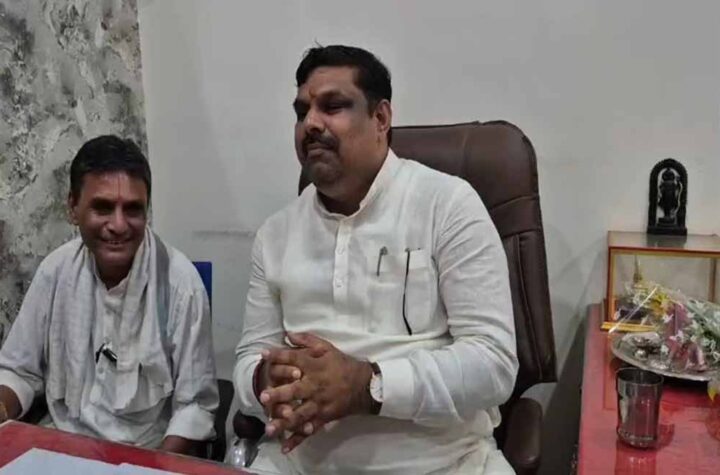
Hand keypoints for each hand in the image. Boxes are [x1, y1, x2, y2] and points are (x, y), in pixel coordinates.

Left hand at [259, 333, 372, 452]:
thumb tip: (288, 334)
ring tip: (270, 427)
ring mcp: (319, 404)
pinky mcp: (323, 417)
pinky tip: (285, 447)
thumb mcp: (327, 348)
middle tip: (264, 396)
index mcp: (314, 366)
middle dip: (280, 394)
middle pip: (295, 390)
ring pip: (300, 414)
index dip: (279, 356)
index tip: (263, 354)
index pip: (294, 360)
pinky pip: (309, 430)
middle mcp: (315, 385)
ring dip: (284, 421)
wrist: (364, 385)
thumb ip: (307, 340)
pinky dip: (298, 439)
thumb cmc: (341, 364)